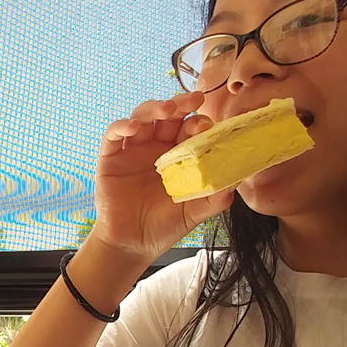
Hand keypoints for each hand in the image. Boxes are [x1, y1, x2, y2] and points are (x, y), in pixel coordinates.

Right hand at [90, 92, 235, 259]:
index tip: (207, 124)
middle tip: (194, 100)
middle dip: (181, 104)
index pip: (189, 128)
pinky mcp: (110, 158)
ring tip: (167, 109)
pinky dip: (121, 126)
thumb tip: (236, 182)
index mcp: (178, 155)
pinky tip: (132, 127)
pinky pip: (113, 135)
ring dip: (154, 108)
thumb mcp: (194, 212)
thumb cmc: (163, 227)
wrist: (132, 246)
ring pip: (142, 116)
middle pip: (168, 115)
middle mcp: (155, 147)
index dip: (198, 122)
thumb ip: (214, 198)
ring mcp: (132, 150)